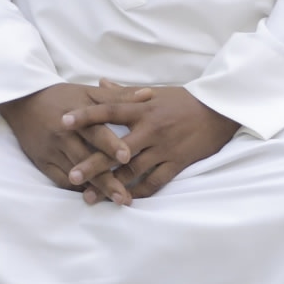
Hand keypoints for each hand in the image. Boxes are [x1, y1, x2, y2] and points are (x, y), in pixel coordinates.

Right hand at [0, 82, 149, 205]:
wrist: (22, 102)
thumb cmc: (61, 96)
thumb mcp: (88, 92)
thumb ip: (118, 97)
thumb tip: (149, 94)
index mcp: (77, 117)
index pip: (95, 132)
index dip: (111, 144)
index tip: (127, 157)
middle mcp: (63, 136)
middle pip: (87, 160)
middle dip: (106, 179)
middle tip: (125, 196)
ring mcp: (51, 151)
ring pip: (74, 174)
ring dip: (95, 189)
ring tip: (116, 200)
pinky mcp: (42, 162)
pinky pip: (60, 180)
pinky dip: (77, 189)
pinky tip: (95, 196)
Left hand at [60, 86, 239, 199]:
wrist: (220, 110)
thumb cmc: (185, 100)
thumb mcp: (156, 92)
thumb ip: (125, 92)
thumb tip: (99, 83)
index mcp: (143, 108)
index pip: (109, 110)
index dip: (86, 115)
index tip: (63, 121)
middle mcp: (151, 129)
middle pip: (116, 149)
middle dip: (92, 163)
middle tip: (71, 176)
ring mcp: (164, 148)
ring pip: (132, 170)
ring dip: (110, 184)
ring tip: (89, 198)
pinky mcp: (177, 162)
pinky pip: (155, 181)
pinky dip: (139, 191)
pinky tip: (124, 200)